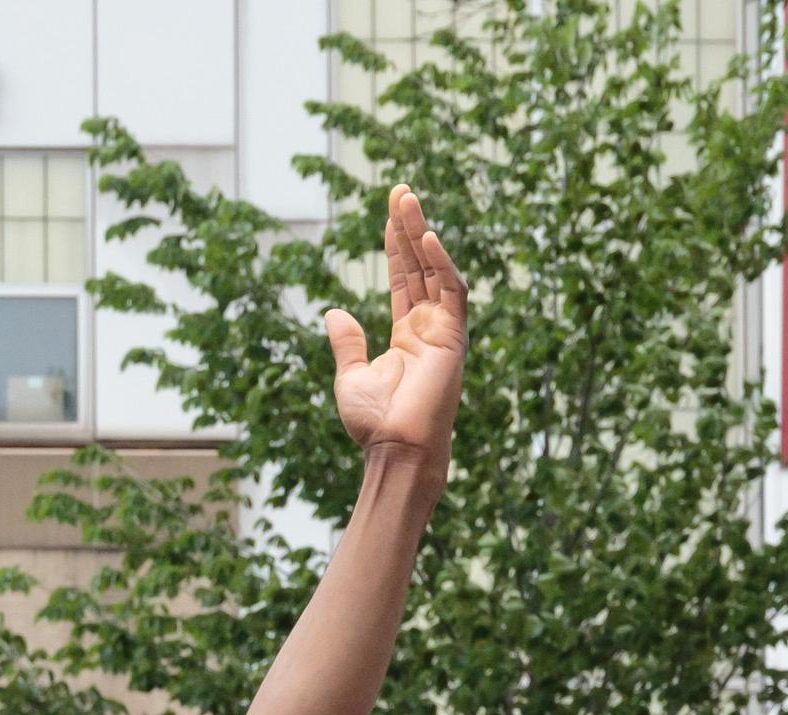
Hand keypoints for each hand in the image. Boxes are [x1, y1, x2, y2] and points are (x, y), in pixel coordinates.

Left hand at [328, 186, 466, 468]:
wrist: (396, 450)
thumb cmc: (375, 424)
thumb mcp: (350, 376)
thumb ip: (346, 343)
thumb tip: (334, 312)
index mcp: (407, 335)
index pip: (404, 279)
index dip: (397, 245)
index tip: (391, 214)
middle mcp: (429, 328)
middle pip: (420, 266)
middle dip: (410, 227)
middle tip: (400, 190)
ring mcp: (443, 331)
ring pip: (436, 270)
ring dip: (422, 234)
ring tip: (407, 199)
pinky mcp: (453, 339)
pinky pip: (452, 293)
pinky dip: (442, 265)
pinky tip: (427, 238)